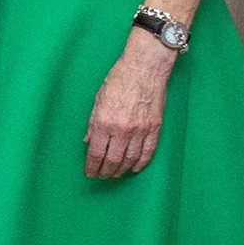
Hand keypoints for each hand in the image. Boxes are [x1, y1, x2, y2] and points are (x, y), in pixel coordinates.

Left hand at [85, 33, 173, 177]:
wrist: (145, 68)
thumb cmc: (119, 80)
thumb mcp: (98, 100)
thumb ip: (93, 124)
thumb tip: (88, 141)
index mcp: (104, 122)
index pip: (96, 153)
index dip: (92, 166)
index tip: (89, 172)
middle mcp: (122, 129)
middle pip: (113, 160)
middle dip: (105, 171)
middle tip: (101, 176)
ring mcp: (141, 130)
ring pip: (130, 159)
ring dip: (121, 170)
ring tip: (115, 174)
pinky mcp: (155, 128)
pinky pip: (148, 152)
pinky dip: (141, 163)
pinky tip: (134, 168)